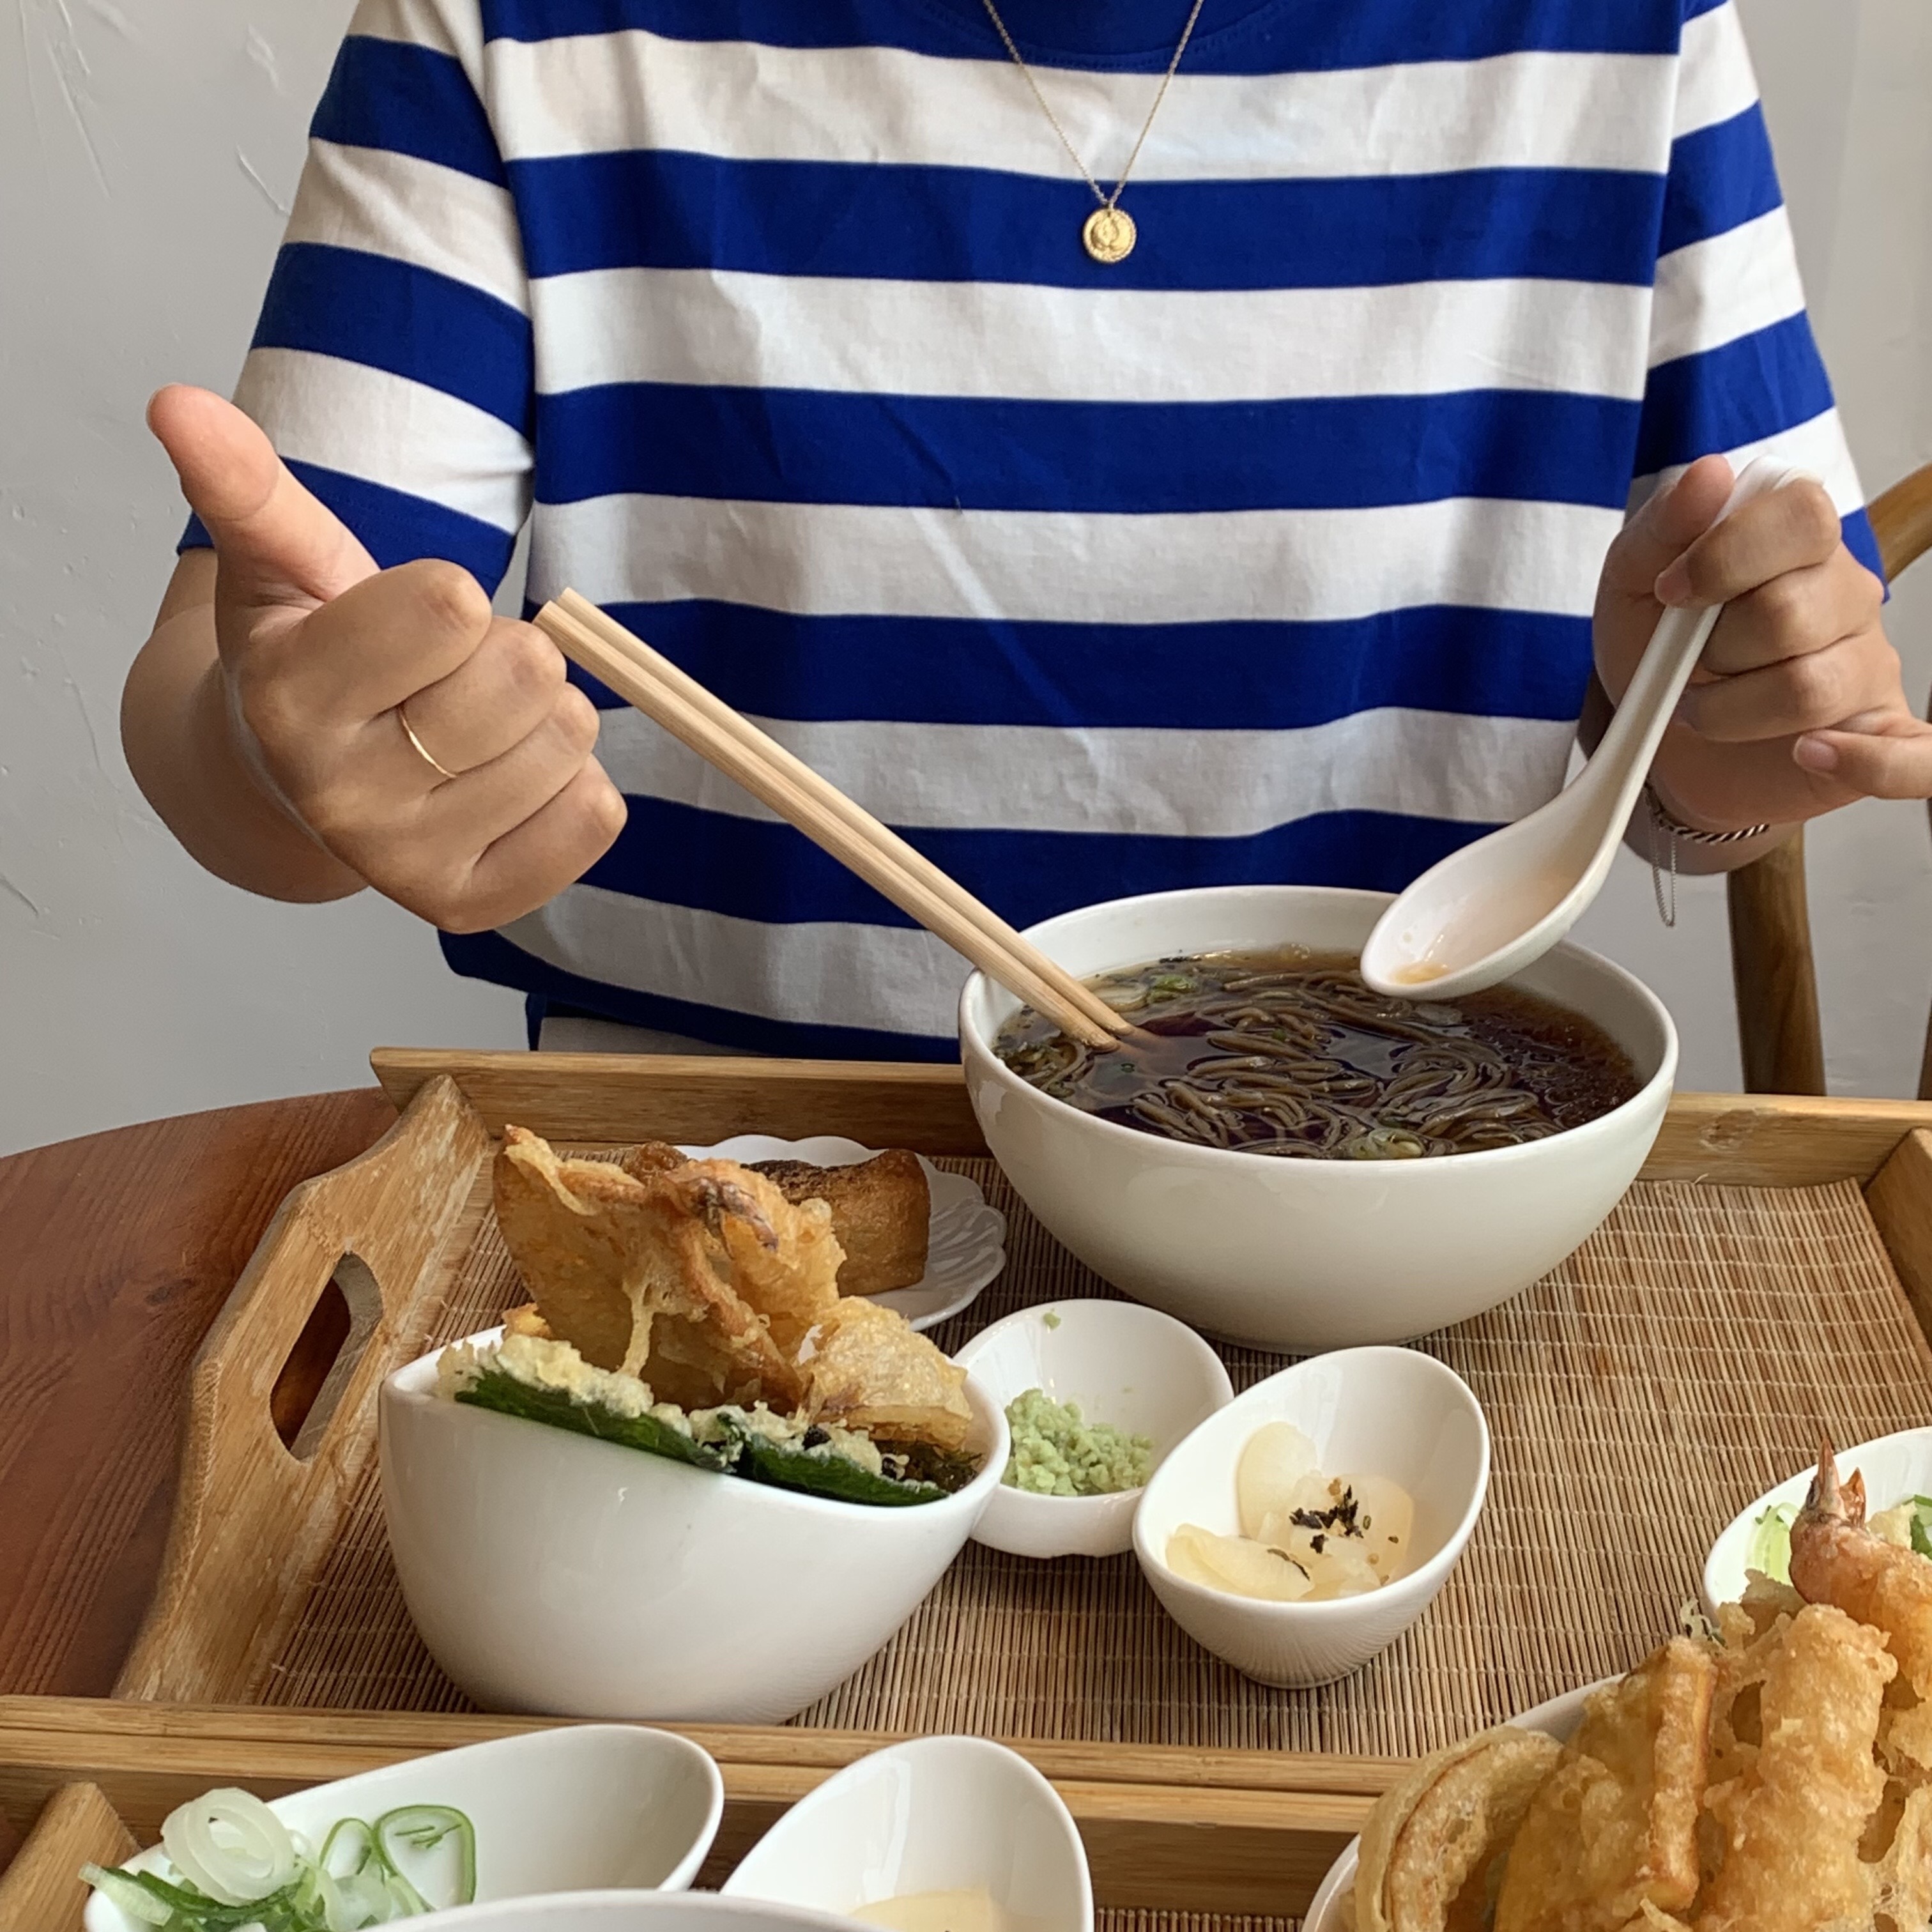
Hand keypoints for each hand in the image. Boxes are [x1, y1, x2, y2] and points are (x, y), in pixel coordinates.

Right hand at [147, 386, 624, 931]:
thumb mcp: (281, 566)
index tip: (419, 616)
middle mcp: (339, 797)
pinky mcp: (469, 905)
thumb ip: (248, 488)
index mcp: (290, 698)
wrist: (296, 783)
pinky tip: (509, 780)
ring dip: (544, 719)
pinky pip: (594, 816)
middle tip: (453, 674)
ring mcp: (404, 864)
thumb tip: (179, 403)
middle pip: (526, 677)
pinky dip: (575, 784)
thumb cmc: (314, 655)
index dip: (453, 596)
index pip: (452, 607)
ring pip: (568, 744)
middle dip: (509, 654)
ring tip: (475, 727)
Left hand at [1593, 453, 1931, 830]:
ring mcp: (1869, 665)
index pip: (1801, 516)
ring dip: (1729, 710)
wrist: (1660, 738)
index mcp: (1799, 541)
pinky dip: (1867, 763)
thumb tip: (1710, 473)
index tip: (1671, 592)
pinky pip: (1912, 756)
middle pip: (1791, 611)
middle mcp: (1848, 594)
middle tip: (1691, 663)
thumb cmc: (1658, 650)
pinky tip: (1807, 752)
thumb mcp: (1633, 580)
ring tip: (1708, 708)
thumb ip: (1664, 526)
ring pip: (1809, 686)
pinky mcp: (1879, 735)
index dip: (1725, 556)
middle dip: (1713, 650)